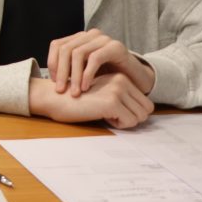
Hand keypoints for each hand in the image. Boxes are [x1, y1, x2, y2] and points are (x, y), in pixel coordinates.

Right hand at [29, 73, 154, 128]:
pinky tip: (99, 115)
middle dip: (131, 117)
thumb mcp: (101, 93)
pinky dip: (117, 124)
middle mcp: (121, 80)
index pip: (145, 103)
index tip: (111, 110)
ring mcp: (117, 90)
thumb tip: (143, 114)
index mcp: (120, 76)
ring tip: (103, 114)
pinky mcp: (112, 101)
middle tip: (109, 114)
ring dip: (124, 121)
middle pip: (147, 109)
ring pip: (140, 116)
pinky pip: (130, 122)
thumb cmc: (75, 99)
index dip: (130, 112)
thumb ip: (120, 97)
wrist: (54, 97)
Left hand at [48, 28, 154, 95]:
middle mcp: (90, 35)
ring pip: (78, 53)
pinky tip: (85, 87)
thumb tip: (47, 76)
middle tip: (60, 90)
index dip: (52, 63)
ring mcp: (103, 39)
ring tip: (74, 92)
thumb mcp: (84, 72)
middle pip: (66, 49)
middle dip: (61, 71)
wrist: (136, 80)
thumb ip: (69, 69)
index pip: (57, 45)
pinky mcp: (116, 47)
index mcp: (80, 38)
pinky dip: (87, 73)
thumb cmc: (107, 77)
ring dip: (73, 75)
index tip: (53, 82)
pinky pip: (95, 58)